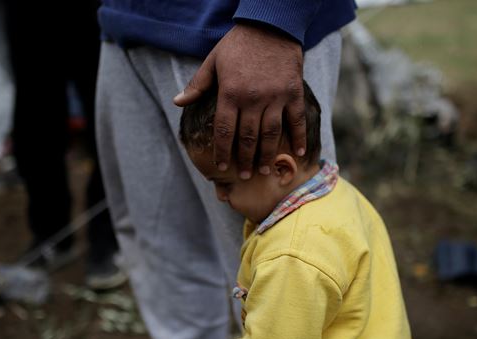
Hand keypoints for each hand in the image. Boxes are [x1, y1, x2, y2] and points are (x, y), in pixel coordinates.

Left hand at [174, 23, 305, 179]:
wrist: (271, 25)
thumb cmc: (238, 44)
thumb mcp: (213, 61)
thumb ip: (198, 85)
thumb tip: (177, 102)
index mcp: (230, 93)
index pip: (224, 130)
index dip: (222, 151)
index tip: (222, 167)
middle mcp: (253, 99)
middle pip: (247, 137)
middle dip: (244, 160)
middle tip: (244, 175)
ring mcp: (275, 97)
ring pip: (271, 134)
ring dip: (266, 155)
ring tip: (263, 170)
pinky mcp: (293, 93)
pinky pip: (297, 120)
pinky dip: (299, 137)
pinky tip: (297, 153)